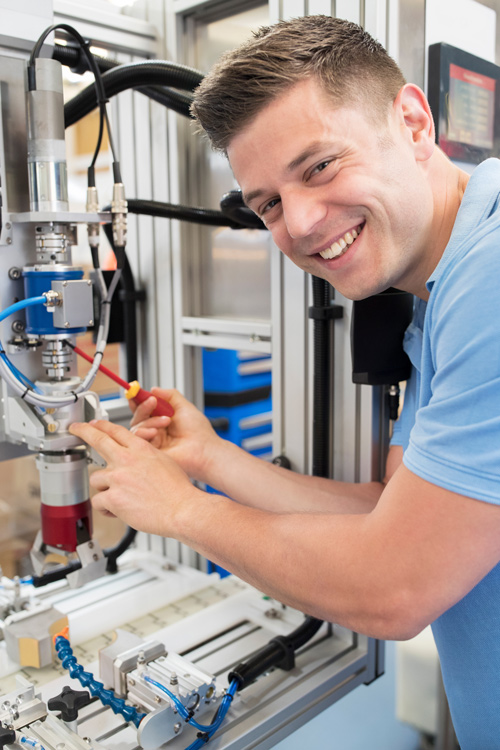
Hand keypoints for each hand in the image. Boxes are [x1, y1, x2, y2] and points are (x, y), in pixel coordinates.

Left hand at [69, 419, 198, 535]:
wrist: (182, 509)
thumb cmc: (178, 491)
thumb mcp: (165, 462)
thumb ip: (145, 457)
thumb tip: (136, 458)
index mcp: (141, 449)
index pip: (116, 431)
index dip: (102, 426)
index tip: (93, 424)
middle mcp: (127, 459)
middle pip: (98, 440)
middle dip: (83, 431)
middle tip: (76, 429)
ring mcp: (118, 478)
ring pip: (96, 479)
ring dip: (104, 488)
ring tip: (120, 497)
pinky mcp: (113, 498)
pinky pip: (98, 501)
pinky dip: (106, 509)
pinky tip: (118, 511)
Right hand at [129, 388, 222, 480]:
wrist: (204, 449)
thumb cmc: (199, 432)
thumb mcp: (184, 407)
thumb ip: (170, 395)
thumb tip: (153, 389)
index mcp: (163, 419)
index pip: (145, 410)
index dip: (138, 401)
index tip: (135, 393)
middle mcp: (156, 430)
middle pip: (138, 417)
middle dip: (143, 407)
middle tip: (152, 402)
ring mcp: (153, 441)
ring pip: (137, 427)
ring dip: (149, 421)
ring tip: (166, 421)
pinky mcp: (151, 451)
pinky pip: (138, 439)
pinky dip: (145, 432)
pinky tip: (156, 431)